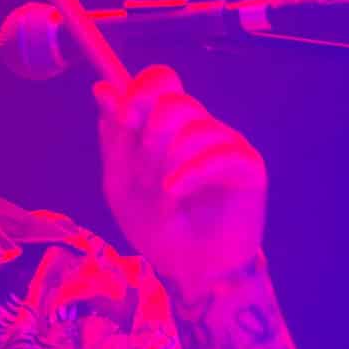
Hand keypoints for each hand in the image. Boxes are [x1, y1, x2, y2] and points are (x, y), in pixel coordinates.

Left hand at [93, 64, 266, 298]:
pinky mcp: (247, 165)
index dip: (141, 91)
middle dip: (148, 142)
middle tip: (143, 179)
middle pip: (173, 101)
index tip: (127, 120)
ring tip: (163, 195)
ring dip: (166, 165)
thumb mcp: (119, 183)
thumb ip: (114, 137)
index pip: (160, 79)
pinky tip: (176, 194)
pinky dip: (189, 174)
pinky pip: (218, 153)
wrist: (188, 270)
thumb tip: (101, 88)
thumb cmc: (156, 227)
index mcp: (166, 126)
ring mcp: (224, 143)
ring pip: (193, 127)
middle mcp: (198, 127)